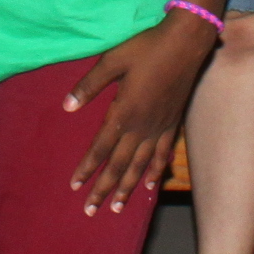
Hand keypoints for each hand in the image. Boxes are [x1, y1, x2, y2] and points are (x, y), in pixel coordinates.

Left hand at [60, 14, 216, 214]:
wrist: (186, 42)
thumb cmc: (146, 47)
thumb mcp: (112, 60)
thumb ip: (89, 85)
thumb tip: (66, 107)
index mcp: (124, 112)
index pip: (101, 148)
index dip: (87, 167)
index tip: (75, 186)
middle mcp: (142, 126)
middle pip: (119, 165)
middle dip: (104, 188)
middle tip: (91, 210)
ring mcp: (159, 127)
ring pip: (141, 165)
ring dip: (127, 187)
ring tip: (117, 207)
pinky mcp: (173, 123)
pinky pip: (163, 154)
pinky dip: (155, 171)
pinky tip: (150, 186)